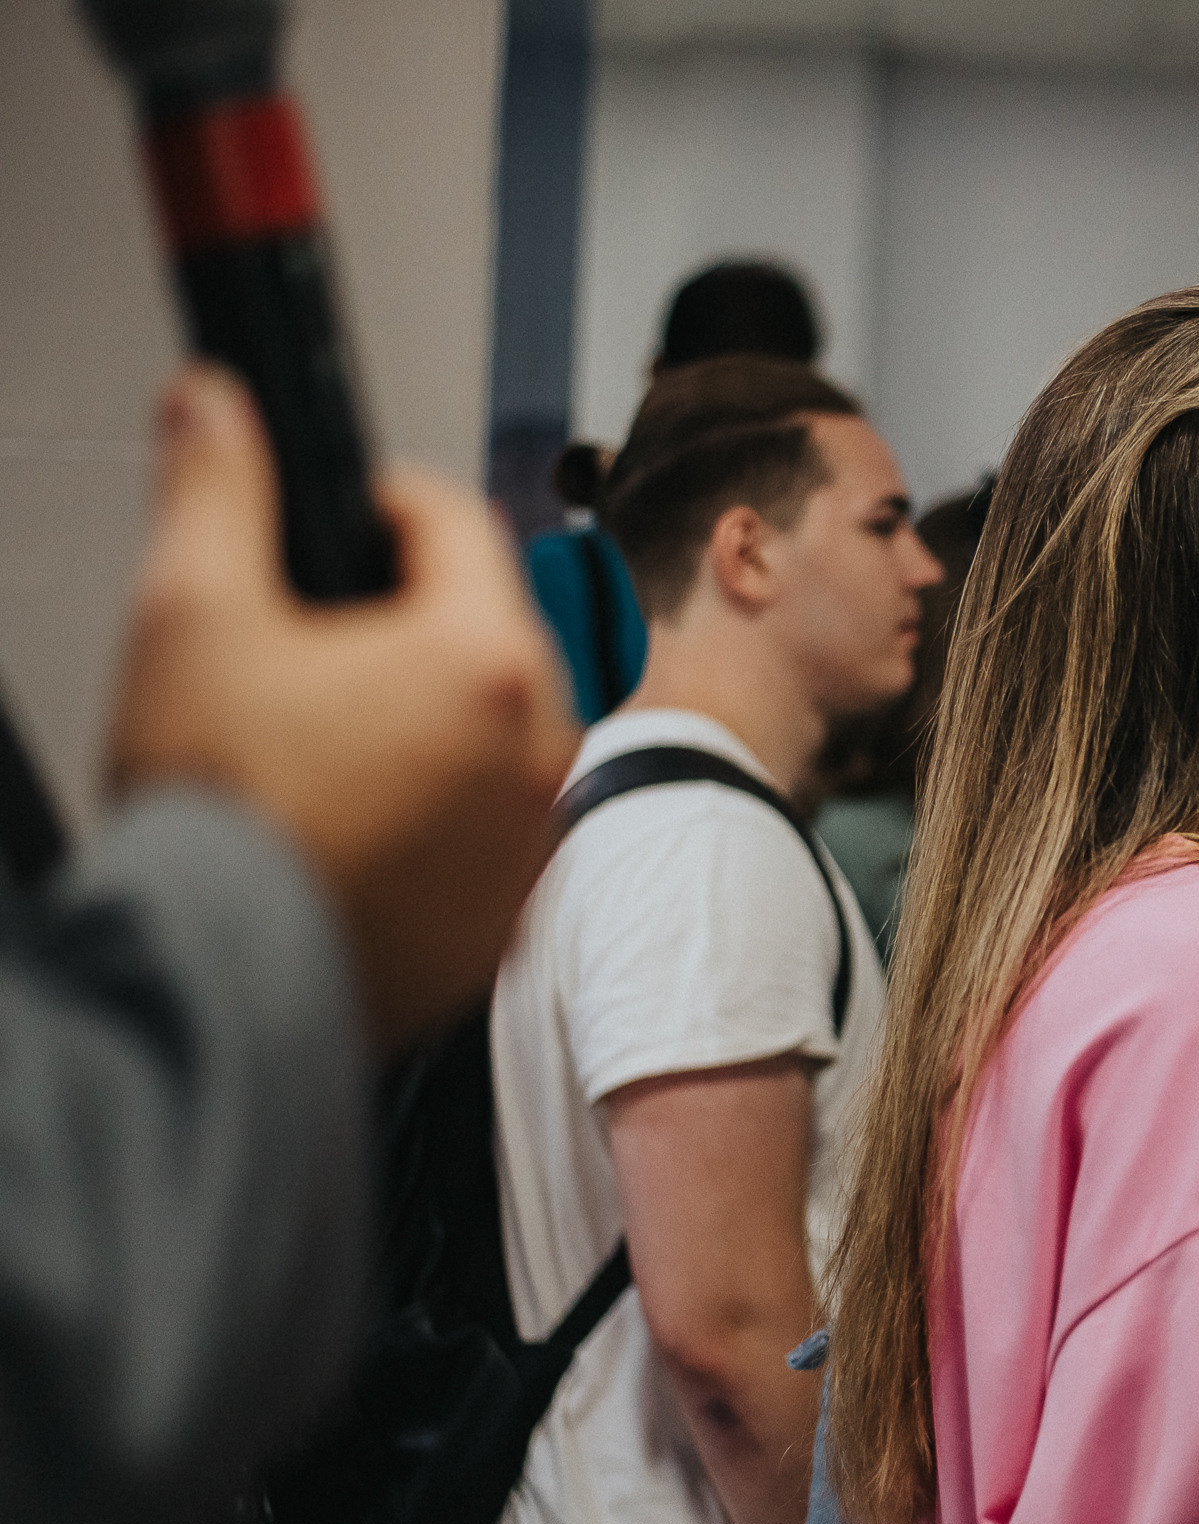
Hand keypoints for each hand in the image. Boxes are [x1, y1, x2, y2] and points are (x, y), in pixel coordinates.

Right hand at [109, 365, 579, 1047]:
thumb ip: (217, 490)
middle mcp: (543, 742)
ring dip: (429, 708)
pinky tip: (357, 811)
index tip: (341, 512)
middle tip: (315, 641)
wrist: (226, 979)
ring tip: (327, 735)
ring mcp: (538, 831)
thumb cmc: (222, 817)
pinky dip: (441, 799)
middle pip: (487, 625)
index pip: (457, 522)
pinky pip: (492, 816)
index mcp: (488, 656)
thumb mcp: (192, 615)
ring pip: (496, 723)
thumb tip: (219, 407)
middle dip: (409, 615)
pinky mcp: (516, 905)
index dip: (384, 500)